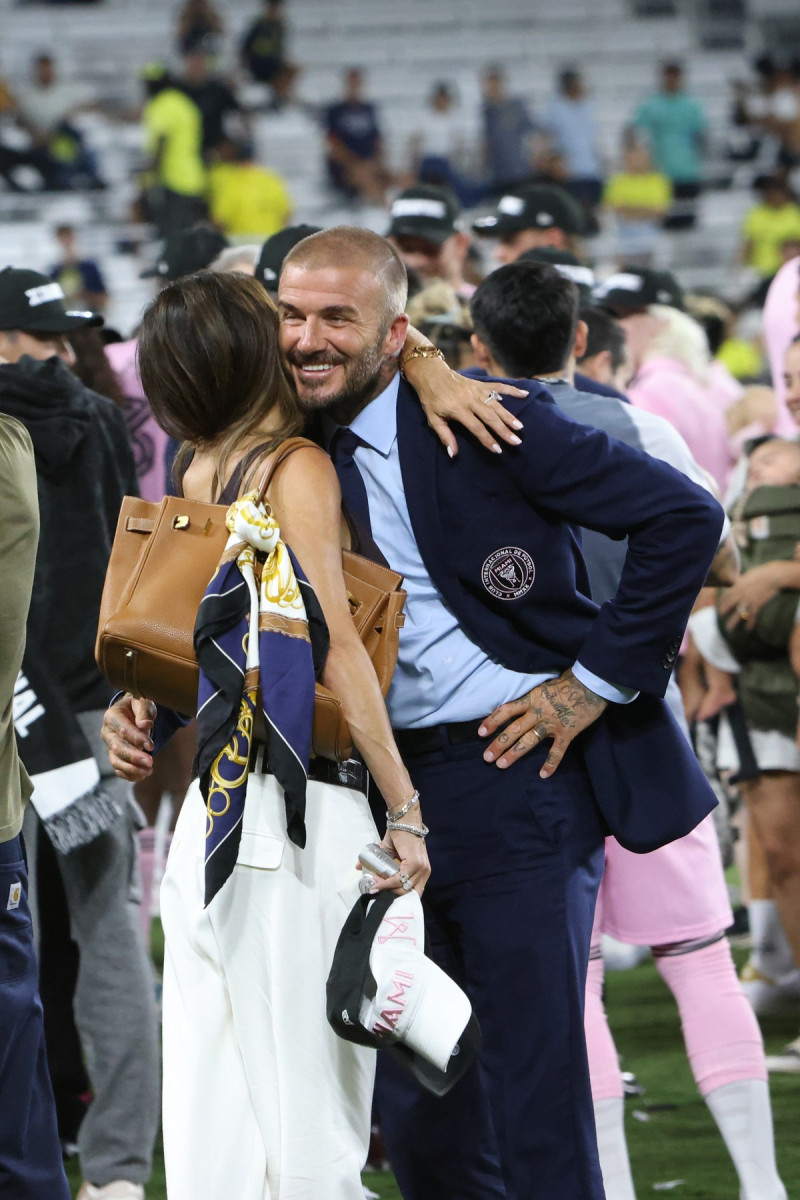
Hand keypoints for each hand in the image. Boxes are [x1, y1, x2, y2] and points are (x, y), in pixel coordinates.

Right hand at [101, 692, 156, 780]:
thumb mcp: (143, 703)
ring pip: (116, 761)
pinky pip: (118, 769)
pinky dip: (129, 774)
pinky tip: (142, 775)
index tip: (151, 746)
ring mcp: (109, 746)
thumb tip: (144, 725)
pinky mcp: (114, 756)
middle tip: (150, 762)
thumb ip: (144, 712)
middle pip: (117, 748)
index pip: (123, 730)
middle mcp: (107, 732)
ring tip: (148, 771)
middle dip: (133, 756)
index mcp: (112, 716)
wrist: (132, 713)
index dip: (136, 739)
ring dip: (131, 768)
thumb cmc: (138, 707)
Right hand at [371, 827, 430, 896]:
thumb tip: (359, 867)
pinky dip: (387, 882)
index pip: (412, 892)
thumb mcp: (390, 853)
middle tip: (376, 886)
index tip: (382, 892)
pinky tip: (377, 881)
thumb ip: (378, 863)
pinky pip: (399, 879)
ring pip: (402, 888)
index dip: (397, 895)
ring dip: (386, 887)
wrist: (404, 820)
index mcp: (422, 872)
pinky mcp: (414, 864)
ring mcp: (421, 868)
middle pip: (407, 893)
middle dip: (390, 893)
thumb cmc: (399, 835)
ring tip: (374, 882)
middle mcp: (424, 872)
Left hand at [403, 348, 526, 456]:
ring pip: (496, 404)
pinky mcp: (481, 384)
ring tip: (520, 427)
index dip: (487, 439)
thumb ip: (444, 436)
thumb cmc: (431, 400)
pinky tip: (525, 394)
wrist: (432, 374)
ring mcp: (477, 390)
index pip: (476, 427)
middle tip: (516, 441)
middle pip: (490, 417)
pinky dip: (512, 390)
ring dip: (509, 416)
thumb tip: (452, 454)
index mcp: (458, 409)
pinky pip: (499, 386)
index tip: (498, 449)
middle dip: (504, 430)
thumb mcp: (433, 419)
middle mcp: (470, 399)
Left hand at [479, 669, 607, 776]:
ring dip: (514, 754)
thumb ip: (532, 697)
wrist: (591, 684)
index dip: (492, 721)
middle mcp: (538, 712)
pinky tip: (543, 775)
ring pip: (529, 741)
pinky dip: (550, 763)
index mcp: (532, 699)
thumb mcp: (544, 686)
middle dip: (498, 744)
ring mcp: (552, 723)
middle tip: (486, 757)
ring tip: (501, 765)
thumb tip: (520, 704)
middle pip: (514, 729)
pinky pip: (557, 751)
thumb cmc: (568, 682)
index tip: (480, 732)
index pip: (507, 710)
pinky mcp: (567, 733)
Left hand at [717, 562, 787, 630]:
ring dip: (733, 622)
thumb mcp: (747, 575)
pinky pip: (752, 616)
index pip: (726, 596)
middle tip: (720, 616)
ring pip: (738, 614)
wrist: (772, 577)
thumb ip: (739, 579)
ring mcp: (748, 601)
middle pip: (728, 605)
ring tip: (729, 629)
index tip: (719, 607)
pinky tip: (747, 629)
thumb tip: (733, 578)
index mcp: (737, 586)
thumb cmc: (761, 573)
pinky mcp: (757, 605)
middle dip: (723, 611)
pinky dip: (750, 623)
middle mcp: (740, 595)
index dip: (721, 602)